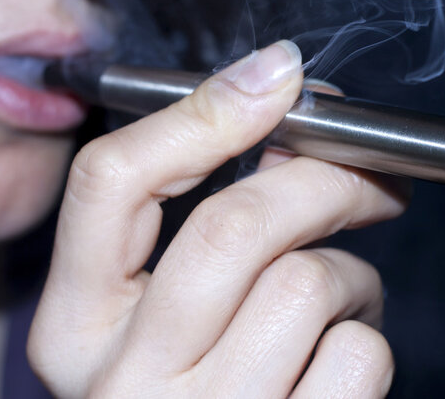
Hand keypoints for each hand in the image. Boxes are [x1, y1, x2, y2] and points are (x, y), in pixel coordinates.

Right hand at [28, 41, 409, 397]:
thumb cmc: (199, 387)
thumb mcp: (167, 311)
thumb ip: (206, 220)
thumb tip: (284, 117)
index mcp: (75, 328)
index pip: (110, 180)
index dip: (205, 112)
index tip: (278, 77)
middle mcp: (123, 384)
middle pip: (234, 226)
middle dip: (324, 178)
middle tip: (369, 176)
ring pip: (307, 285)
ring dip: (351, 275)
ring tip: (342, 298)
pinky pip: (358, 356)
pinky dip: (368, 339)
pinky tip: (342, 355)